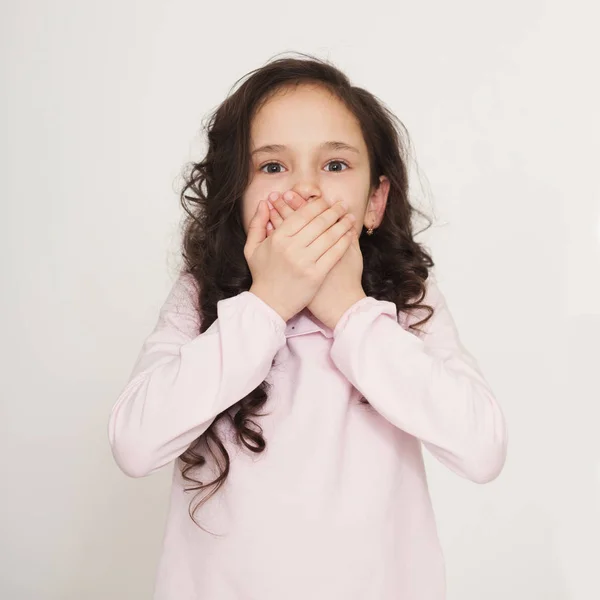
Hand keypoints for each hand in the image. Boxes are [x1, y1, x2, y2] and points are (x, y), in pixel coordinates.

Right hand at [244, 193, 355, 321]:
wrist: (269, 304)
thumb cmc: (262, 275)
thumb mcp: (252, 248)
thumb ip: (256, 224)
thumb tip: (263, 203)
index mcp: (277, 239)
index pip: (302, 215)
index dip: (317, 206)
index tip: (326, 201)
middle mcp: (291, 248)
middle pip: (318, 223)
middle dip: (333, 211)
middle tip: (342, 205)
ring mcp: (305, 262)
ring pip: (329, 237)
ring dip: (342, 224)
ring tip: (350, 218)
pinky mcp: (316, 275)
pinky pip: (334, 254)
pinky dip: (344, 242)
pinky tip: (349, 236)